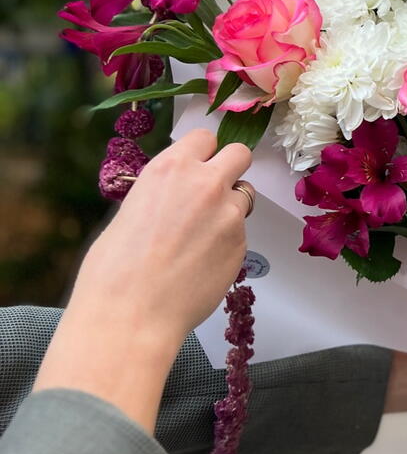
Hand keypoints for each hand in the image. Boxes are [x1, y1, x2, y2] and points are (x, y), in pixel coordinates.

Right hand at [33, 129, 252, 431]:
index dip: (203, 151)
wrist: (131, 316)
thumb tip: (176, 195)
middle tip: (216, 188)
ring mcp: (229, 213)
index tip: (199, 163)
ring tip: (202, 235)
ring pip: (244, 195)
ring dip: (230, 207)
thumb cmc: (115, 271)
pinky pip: (241, 232)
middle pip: (239, 154)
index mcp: (171, 169)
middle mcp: (206, 183)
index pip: (205, 137)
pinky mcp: (242, 244)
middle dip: (231, 167)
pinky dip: (228, 241)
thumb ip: (164, 193)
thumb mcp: (131, 212)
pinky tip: (202, 262)